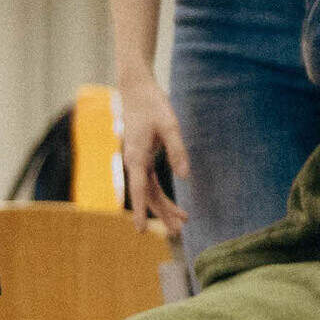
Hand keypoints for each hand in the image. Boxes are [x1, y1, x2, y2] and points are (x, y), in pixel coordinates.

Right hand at [115, 71, 185, 238]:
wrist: (136, 88)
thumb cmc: (152, 104)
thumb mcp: (170, 126)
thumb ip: (178, 151)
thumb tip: (185, 177)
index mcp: (136, 156)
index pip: (139, 190)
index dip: (140, 211)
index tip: (140, 231)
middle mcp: (133, 162)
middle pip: (147, 195)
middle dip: (162, 214)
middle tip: (179, 231)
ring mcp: (137, 160)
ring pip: (149, 190)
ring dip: (164, 206)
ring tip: (183, 221)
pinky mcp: (142, 156)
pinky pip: (150, 181)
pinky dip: (162, 194)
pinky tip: (173, 204)